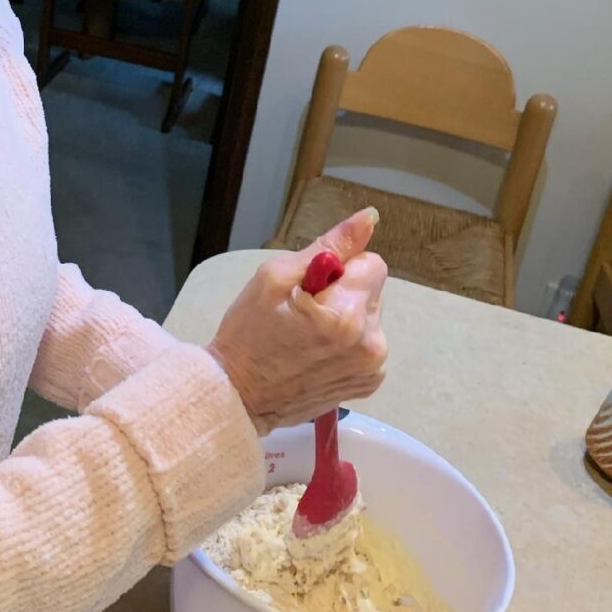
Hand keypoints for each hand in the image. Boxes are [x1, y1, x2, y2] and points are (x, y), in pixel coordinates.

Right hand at [208, 209, 387, 433]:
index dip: (340, 268)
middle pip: (372, 289)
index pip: (371, 263)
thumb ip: (329, 245)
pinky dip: (347, 343)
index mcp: (348, 314)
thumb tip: (370, 217)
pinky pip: (368, 343)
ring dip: (346, 318)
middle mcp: (371, 343)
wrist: (238, 395)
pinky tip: (317, 353)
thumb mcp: (276, 276)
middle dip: (343, 292)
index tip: (312, 286)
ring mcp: (372, 368)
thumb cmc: (248, 332)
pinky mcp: (369, 383)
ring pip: (370, 316)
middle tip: (303, 311)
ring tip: (307, 335)